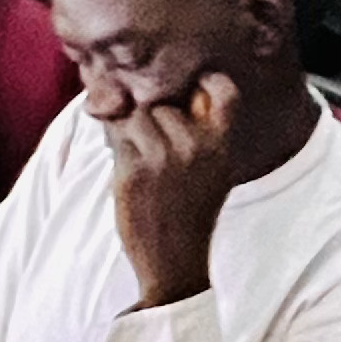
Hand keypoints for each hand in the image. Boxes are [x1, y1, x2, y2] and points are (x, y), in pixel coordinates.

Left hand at [100, 68, 239, 306]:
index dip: (207, 80)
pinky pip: (116, 135)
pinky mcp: (133, 170)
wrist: (175, 261)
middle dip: (152, 112)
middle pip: (163, 100)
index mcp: (222, 144)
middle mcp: (197, 145)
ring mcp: (164, 156)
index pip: (224, 92)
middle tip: (151, 139)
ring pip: (135, 114)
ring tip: (137, 154)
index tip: (192, 84)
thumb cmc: (192, 212)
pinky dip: (116, 145)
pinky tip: (127, 167)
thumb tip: (157, 89)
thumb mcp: (214, 170)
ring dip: (129, 128)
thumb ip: (198, 131)